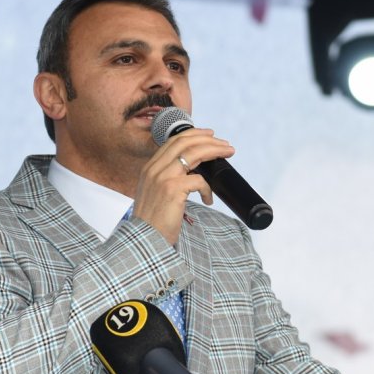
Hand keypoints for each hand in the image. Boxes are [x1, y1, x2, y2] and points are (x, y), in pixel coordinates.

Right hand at [131, 128, 234, 245]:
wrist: (146, 239)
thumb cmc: (153, 221)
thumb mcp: (154, 193)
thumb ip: (167, 179)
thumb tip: (192, 172)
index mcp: (150, 167)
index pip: (173, 141)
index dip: (194, 134)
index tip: (209, 135)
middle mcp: (154, 168)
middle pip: (185, 142)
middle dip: (208, 139)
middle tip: (225, 144)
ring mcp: (163, 177)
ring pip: (194, 153)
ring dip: (214, 150)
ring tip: (227, 154)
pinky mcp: (173, 189)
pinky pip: (199, 180)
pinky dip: (208, 189)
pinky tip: (208, 199)